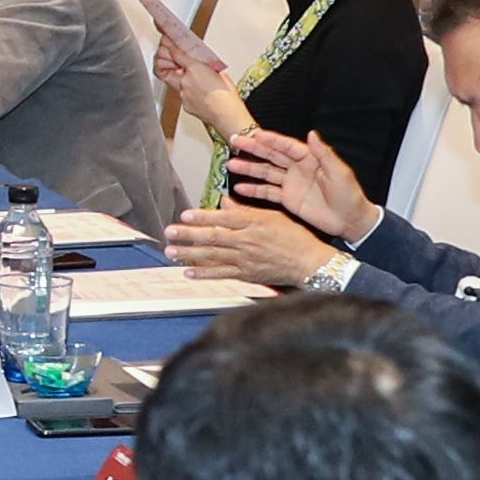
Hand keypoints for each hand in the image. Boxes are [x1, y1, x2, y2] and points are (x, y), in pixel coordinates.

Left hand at [167, 199, 336, 293]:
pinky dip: (204, 273)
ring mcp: (245, 260)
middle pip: (213, 237)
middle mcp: (247, 241)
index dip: (203, 217)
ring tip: (171, 251)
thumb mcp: (272, 217)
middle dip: (189, 235)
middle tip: (169, 232)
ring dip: (190, 254)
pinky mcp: (246, 275)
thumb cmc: (294, 238)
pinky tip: (188, 271)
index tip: (185, 215)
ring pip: (213, 256)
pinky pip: (221, 274)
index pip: (223, 219)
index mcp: (254, 223)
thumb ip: (246, 212)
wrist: (309, 263)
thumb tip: (224, 204)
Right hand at [225, 128, 372, 241]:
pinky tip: (240, 189)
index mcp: (310, 159)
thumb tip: (312, 134)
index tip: (256, 134)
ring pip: (266, 173)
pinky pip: (268, 192)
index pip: (287, 146)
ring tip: (231, 165)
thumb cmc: (349, 195)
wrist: (349, 220)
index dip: (272, 140)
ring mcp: (291, 184)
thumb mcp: (339, 172)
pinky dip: (254, 190)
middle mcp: (298, 169)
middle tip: (236, 142)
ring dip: (249, 168)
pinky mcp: (288, 199)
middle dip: (254, 149)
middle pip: (272, 156)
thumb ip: (324, 154)